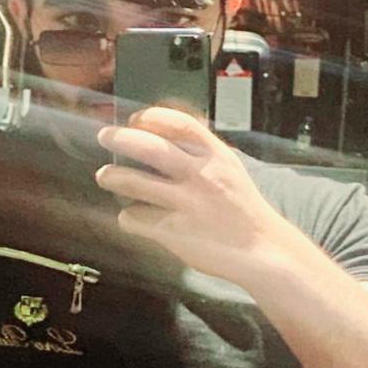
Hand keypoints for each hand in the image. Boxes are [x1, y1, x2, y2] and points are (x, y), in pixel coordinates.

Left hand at [96, 109, 294, 286]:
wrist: (263, 251)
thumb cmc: (244, 211)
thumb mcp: (231, 170)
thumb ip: (203, 154)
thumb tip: (167, 138)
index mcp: (216, 156)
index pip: (179, 123)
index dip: (151, 117)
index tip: (135, 119)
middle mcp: (200, 176)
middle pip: (150, 147)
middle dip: (121, 138)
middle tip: (105, 137)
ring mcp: (186, 205)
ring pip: (136, 182)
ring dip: (114, 177)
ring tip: (105, 176)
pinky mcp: (175, 232)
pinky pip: (138, 218)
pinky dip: (128, 216)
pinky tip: (129, 217)